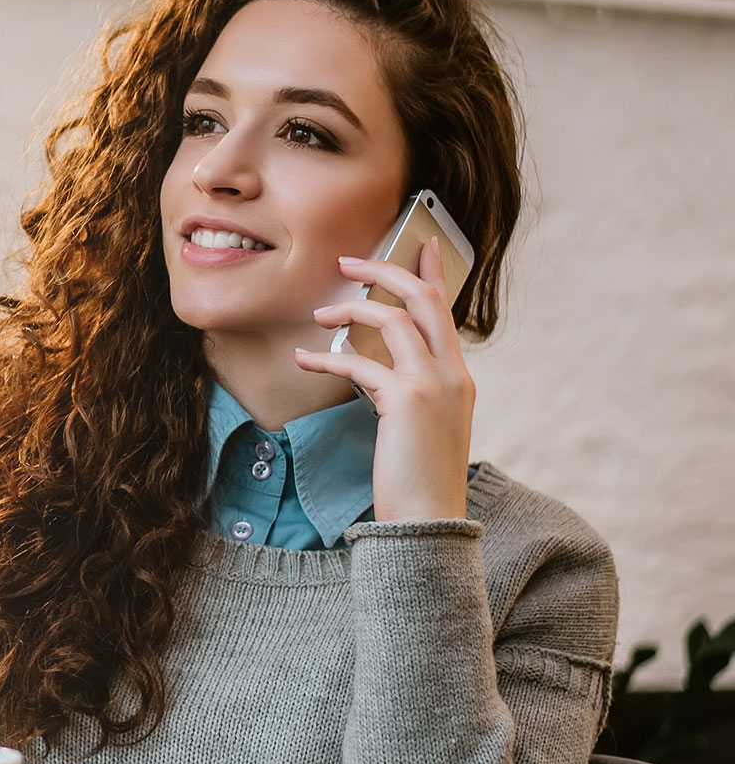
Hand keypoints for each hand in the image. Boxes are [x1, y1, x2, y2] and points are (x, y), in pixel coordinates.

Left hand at [292, 238, 474, 521]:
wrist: (428, 519)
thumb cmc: (418, 478)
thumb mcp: (423, 426)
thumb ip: (410, 392)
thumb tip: (375, 369)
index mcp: (459, 377)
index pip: (446, 312)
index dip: (432, 273)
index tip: (419, 244)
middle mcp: (453, 374)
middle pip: (422, 300)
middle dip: (385, 271)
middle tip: (348, 262)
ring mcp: (433, 384)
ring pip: (392, 320)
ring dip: (350, 311)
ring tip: (319, 317)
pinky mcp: (404, 400)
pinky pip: (359, 363)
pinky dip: (327, 358)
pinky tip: (304, 361)